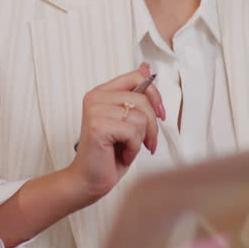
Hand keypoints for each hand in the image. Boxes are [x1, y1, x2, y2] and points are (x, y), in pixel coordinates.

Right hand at [66, 64, 165, 201]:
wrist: (89, 180)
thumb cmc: (109, 154)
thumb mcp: (128, 121)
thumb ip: (135, 95)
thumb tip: (146, 67)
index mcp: (101, 92)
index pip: (136, 77)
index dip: (154, 95)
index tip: (159, 114)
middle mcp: (95, 98)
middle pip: (142, 99)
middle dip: (151, 125)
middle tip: (146, 142)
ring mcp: (95, 111)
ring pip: (140, 117)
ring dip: (141, 139)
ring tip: (129, 149)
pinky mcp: (97, 126)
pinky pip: (133, 132)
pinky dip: (133, 148)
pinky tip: (122, 154)